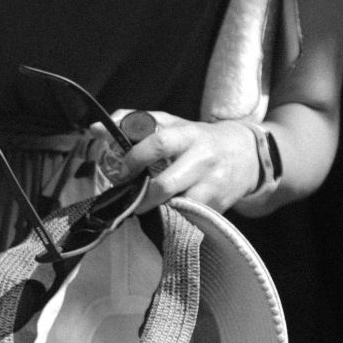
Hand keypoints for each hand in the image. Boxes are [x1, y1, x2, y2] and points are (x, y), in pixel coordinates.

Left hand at [100, 112, 272, 214]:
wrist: (247, 155)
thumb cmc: (199, 140)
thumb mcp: (173, 124)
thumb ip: (134, 123)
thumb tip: (95, 129)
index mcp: (189, 135)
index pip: (159, 143)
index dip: (135, 159)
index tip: (124, 171)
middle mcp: (202, 159)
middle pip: (165, 185)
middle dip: (142, 198)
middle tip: (132, 199)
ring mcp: (212, 186)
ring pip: (176, 207)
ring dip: (157, 212)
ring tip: (150, 208)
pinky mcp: (218, 207)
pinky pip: (187, 219)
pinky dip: (173, 219)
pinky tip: (169, 213)